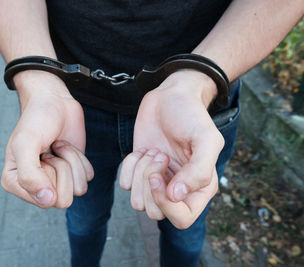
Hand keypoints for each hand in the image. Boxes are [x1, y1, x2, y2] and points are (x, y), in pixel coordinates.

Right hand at [1, 71, 92, 208]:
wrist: (54, 101)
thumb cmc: (36, 119)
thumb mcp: (25, 144)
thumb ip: (29, 175)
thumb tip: (47, 201)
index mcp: (15, 183)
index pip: (45, 200)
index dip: (49, 175)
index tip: (40, 155)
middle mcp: (36, 186)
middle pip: (64, 200)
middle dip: (63, 169)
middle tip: (51, 150)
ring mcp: (56, 180)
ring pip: (79, 189)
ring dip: (72, 161)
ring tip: (58, 146)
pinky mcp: (73, 172)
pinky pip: (88, 178)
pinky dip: (81, 159)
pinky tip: (67, 146)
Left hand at [120, 70, 222, 228]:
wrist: (171, 96)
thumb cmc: (192, 116)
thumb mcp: (205, 140)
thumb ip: (198, 171)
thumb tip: (176, 196)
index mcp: (199, 188)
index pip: (182, 219)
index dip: (166, 205)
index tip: (160, 177)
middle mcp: (177, 189)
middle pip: (155, 212)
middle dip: (150, 185)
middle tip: (160, 156)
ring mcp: (156, 180)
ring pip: (137, 201)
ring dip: (140, 174)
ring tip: (154, 152)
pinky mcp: (138, 169)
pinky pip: (124, 183)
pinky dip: (129, 166)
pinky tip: (142, 150)